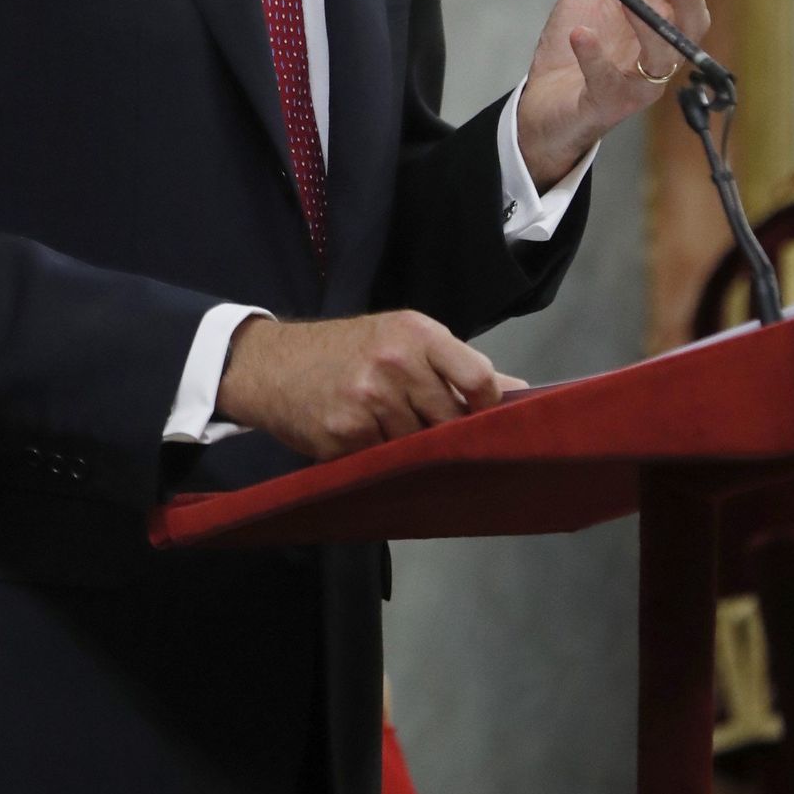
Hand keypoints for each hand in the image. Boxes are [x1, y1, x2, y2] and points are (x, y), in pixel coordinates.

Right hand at [215, 311, 524, 461]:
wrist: (273, 364)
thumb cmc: (346, 349)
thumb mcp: (401, 338)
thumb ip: (458, 365)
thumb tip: (521, 392)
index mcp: (417, 333)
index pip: (478, 378)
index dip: (487, 406)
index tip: (481, 419)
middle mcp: (395, 363)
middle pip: (451, 419)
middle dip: (446, 432)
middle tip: (426, 427)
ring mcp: (368, 400)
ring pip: (419, 446)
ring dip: (410, 448)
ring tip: (386, 427)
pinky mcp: (345, 434)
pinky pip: (384, 460)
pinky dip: (379, 457)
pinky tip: (362, 438)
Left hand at [515, 0, 711, 190]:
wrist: (546, 98)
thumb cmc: (579, 41)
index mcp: (659, 20)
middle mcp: (658, 53)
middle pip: (692, 28)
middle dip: (690, 1)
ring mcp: (637, 82)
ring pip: (661, 61)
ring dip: (649, 31)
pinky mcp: (606, 104)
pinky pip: (608, 83)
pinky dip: (596, 58)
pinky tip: (582, 34)